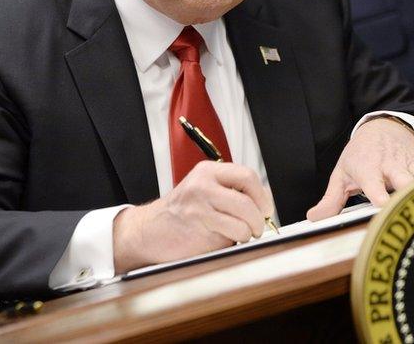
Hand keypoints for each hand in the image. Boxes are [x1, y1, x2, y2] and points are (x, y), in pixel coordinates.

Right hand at [113, 161, 273, 272]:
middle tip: (258, 226)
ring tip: (240, 234)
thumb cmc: (180, 213)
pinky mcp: (198, 229)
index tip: (265, 208)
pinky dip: (234, 242)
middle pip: (248, 201)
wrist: (148, 230)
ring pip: (243, 221)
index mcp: (207, 172)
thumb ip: (230, 191)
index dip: (263, 196)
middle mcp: (203, 186)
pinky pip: (231, 237)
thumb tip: (264, 203)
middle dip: (259, 218)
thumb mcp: (203, 190)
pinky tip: (223, 239)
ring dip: (248, 233)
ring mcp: (199, 208)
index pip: (247, 177)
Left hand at [307, 117, 413, 219]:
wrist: (382, 128)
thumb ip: (330, 200)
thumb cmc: (360, 156)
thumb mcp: (341, 175)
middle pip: (403, 180)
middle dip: (409, 194)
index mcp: (367, 168)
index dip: (380, 195)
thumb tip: (314, 220)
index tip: (384, 206)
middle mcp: (389, 165)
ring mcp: (408, 163)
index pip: (373, 183)